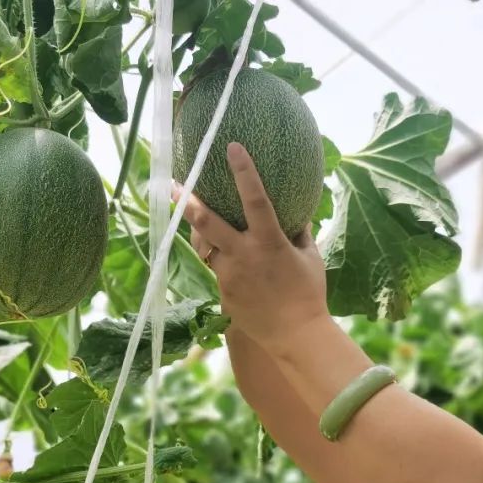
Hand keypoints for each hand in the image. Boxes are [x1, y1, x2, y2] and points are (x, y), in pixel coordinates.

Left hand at [173, 142, 329, 354]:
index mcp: (269, 242)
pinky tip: (226, 261)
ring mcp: (230, 275)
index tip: (233, 147)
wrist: (295, 335)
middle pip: (207, 222)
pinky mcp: (224, 293)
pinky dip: (221, 262)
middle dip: (186, 200)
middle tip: (172, 184)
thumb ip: (300, 233)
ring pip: (206, 247)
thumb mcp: (310, 258)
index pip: (254, 198)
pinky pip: (217, 270)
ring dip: (201, 234)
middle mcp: (244, 255)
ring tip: (192, 219)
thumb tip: (295, 213)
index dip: (243, 171)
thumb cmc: (309, 295)